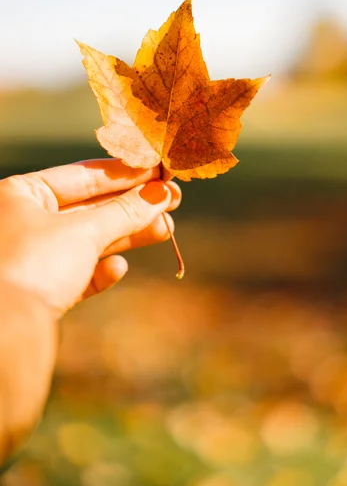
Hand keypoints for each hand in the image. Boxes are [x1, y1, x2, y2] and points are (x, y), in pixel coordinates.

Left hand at [0, 159, 180, 315]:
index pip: (82, 176)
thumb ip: (125, 212)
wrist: (7, 334)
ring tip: (165, 229)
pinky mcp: (40, 290)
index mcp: (21, 194)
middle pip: (89, 208)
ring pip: (88, 240)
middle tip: (172, 201)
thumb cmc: (35, 265)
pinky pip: (77, 272)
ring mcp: (31, 257)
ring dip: (127, 235)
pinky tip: (119, 268)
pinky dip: (100, 269)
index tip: (159, 171)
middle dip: (132, 207)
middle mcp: (23, 221)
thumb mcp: (84, 232)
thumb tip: (161, 194)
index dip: (125, 173)